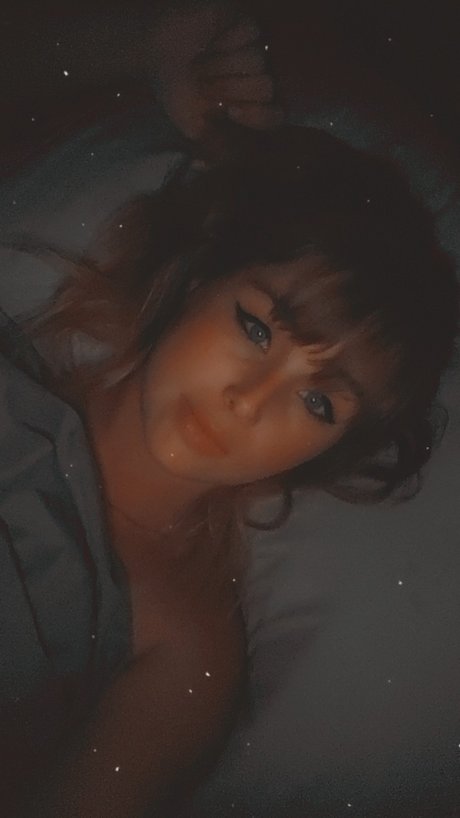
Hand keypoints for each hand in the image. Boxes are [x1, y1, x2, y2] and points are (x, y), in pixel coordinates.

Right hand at [148, 1, 283, 141]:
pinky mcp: (246, 27)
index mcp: (249, 108)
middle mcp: (256, 81)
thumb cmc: (178, 93)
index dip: (257, 116)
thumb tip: (219, 164)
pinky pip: (251, 33)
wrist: (155, 55)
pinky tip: (210, 43)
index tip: (230, 111)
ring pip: (257, 61)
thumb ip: (214, 147)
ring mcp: (254, 53)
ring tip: (199, 64)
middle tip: (202, 85)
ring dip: (222, 64)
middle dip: (231, 88)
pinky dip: (227, 40)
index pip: (274, 117)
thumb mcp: (194, 128)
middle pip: (265, 87)